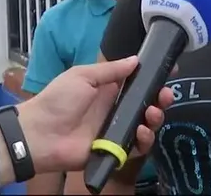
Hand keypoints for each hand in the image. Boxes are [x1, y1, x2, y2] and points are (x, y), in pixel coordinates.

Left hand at [15, 56, 172, 174]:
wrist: (40, 133)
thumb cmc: (58, 100)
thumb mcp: (83, 76)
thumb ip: (111, 69)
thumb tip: (136, 59)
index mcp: (109, 90)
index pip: (138, 82)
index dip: (155, 78)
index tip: (171, 70)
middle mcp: (117, 109)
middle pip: (148, 104)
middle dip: (161, 98)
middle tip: (165, 94)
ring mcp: (117, 130)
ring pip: (147, 125)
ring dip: (156, 117)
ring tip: (152, 113)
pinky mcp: (115, 150)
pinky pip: (137, 147)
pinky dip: (144, 139)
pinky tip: (141, 130)